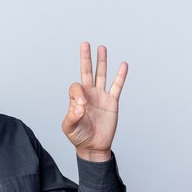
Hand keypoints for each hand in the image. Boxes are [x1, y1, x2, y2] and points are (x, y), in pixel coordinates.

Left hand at [62, 43, 127, 161]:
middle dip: (86, 58)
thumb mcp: (69, 128)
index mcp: (76, 99)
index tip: (82, 108)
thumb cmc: (79, 137)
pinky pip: (117, 86)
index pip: (76, 86)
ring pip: (101, 75)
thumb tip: (80, 106)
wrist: (93, 147)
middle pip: (87, 72)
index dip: (78, 94)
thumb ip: (71, 116)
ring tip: (102, 48)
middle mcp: (88, 94)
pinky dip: (120, 76)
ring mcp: (100, 96)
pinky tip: (123, 65)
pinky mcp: (112, 102)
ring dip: (101, 62)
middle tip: (85, 44)